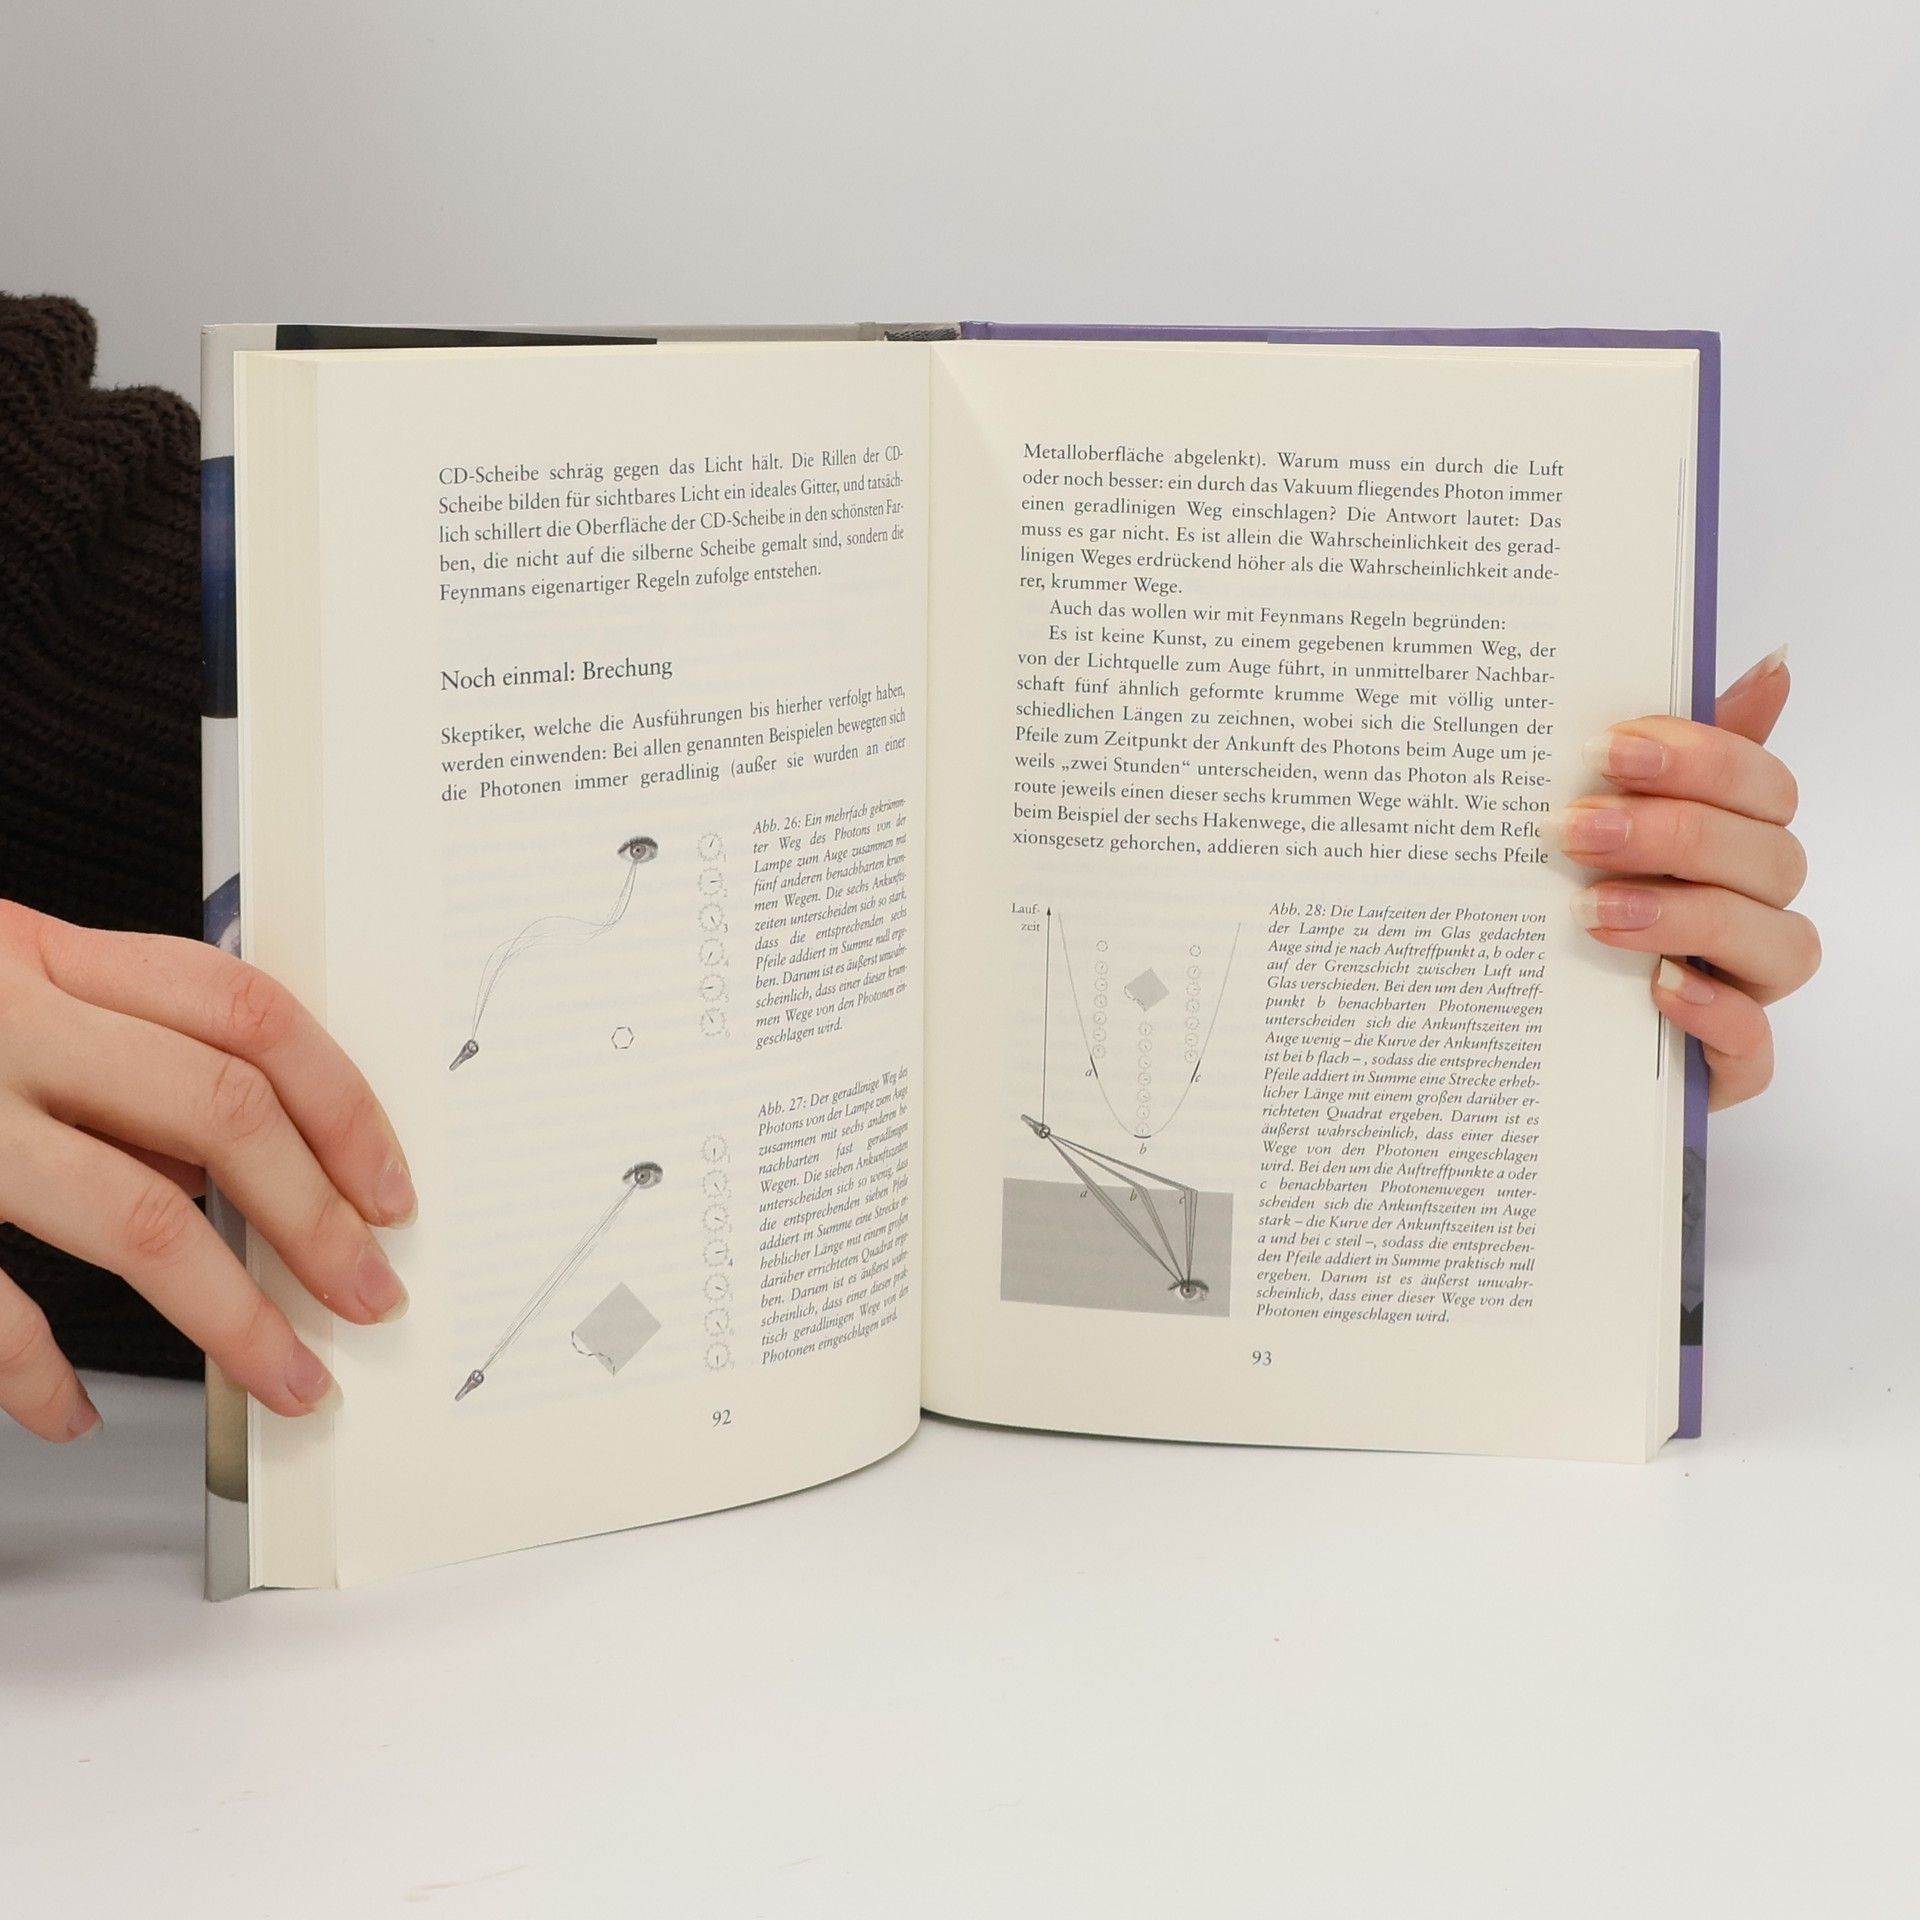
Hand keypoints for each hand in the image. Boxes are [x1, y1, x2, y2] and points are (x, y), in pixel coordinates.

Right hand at [0, 905, 413, 1440]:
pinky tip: (75, 1412)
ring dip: (231, 1312)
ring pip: (132, 1212)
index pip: (247, 1014)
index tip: (390, 1190)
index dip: (343, 1105)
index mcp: (45, 952)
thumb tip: (238, 1159)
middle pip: (219, 1111)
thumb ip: (110, 1049)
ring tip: (288, 1374)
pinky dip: (37, 1370)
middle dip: (317, 1217)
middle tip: (368, 1295)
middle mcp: (2, 1016)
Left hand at [1555, 647, 1817, 1109]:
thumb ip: (1678, 750)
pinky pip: (1753, 1042)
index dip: (1699, 759)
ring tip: (1594, 911)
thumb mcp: (1606, 820)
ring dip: (1687, 916)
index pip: (1762, 784)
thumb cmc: (1586, 909)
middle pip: (1769, 856)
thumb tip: (1773, 666)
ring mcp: (1750, 986)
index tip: (1607, 747)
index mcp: (1736, 838)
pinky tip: (1657, 986)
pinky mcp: (1729, 1063)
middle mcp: (1756, 907)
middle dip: (1672, 834)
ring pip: (1776, 942)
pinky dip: (1712, 1010)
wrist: (1544, 1033)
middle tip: (1576, 829)